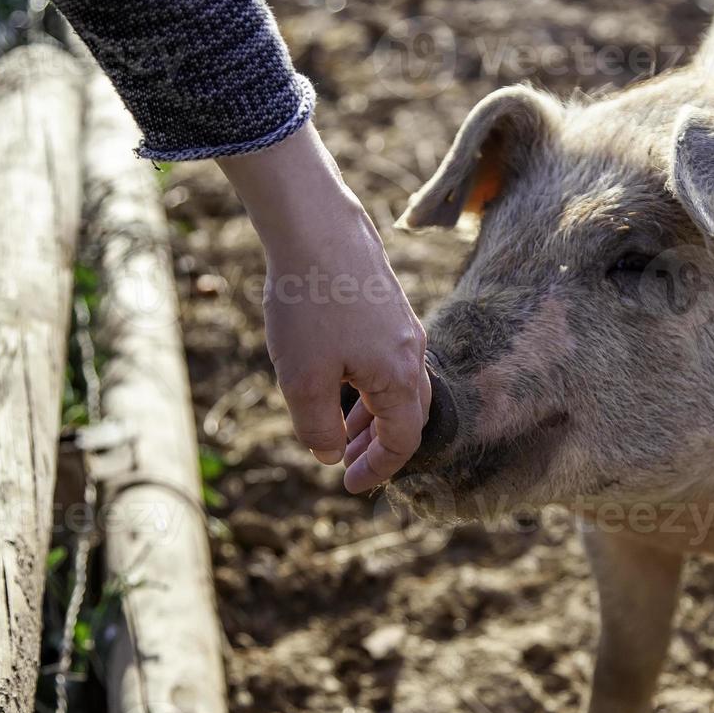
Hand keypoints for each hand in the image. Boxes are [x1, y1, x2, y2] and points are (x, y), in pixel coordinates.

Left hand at [221, 123, 429, 492]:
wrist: (315, 227)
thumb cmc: (309, 306)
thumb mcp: (302, 381)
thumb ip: (317, 427)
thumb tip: (330, 454)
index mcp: (398, 378)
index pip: (403, 441)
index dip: (378, 470)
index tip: (351, 485)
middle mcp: (411, 352)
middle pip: (407, 415)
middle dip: (379, 446)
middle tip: (349, 465)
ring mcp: (401, 326)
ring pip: (396, 385)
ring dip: (372, 414)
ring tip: (340, 429)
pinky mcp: (385, 304)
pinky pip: (386, 359)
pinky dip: (367, 383)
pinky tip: (335, 378)